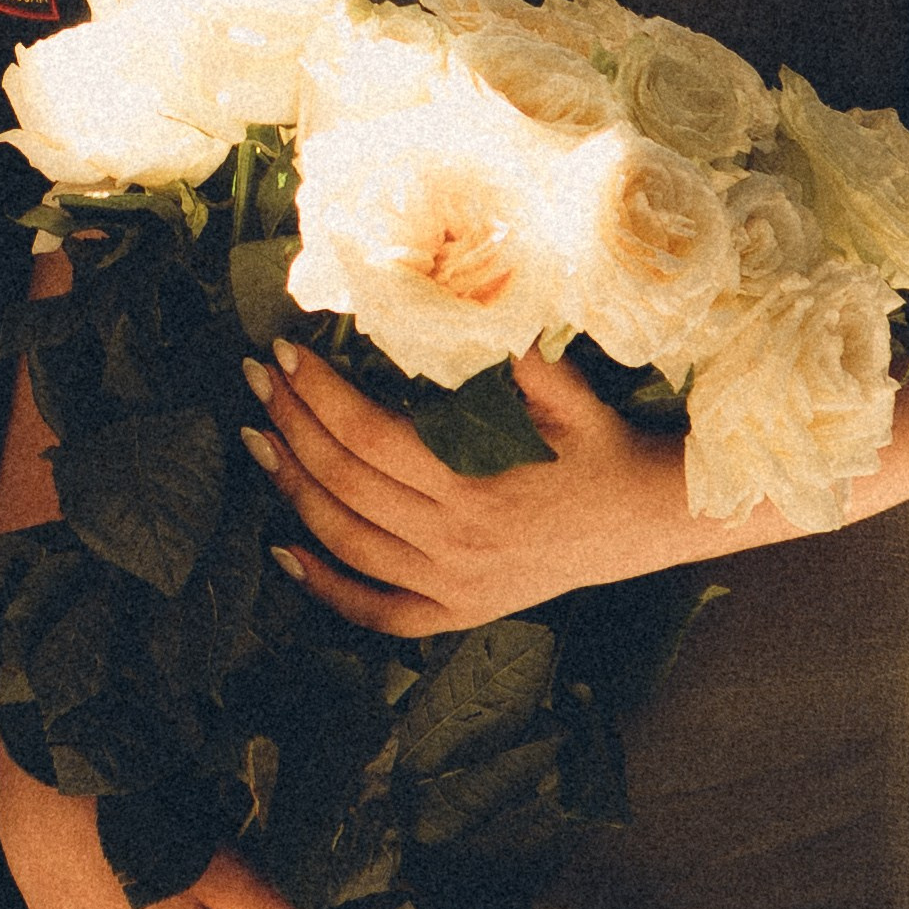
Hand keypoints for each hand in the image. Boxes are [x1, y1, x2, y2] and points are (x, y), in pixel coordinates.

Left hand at [242, 337, 694, 630]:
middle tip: (257, 378)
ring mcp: (455, 587)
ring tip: (256, 438)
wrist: (652, 518)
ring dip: (292, 489)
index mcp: (478, 489)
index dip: (321, 394)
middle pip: (347, 483)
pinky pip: (378, 611)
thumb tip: (462, 296)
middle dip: (292, 426)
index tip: (288, 352)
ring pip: (348, 542)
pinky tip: (282, 551)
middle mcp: (457, 545)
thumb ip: (513, 350)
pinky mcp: (459, 612)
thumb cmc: (604, 442)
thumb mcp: (566, 390)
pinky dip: (324, 586)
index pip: (372, 436)